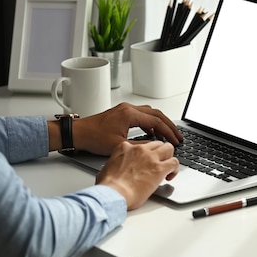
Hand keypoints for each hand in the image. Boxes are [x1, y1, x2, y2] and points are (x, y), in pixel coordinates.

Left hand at [65, 103, 183, 155]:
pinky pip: (142, 115)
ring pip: (150, 113)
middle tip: (178, 136)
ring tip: (168, 135)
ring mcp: (125, 109)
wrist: (78, 133)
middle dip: (169, 126)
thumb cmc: (93, 138)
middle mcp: (129, 108)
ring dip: (160, 123)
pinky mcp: (122, 113)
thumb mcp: (120, 145)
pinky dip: (151, 123)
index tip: (176, 140)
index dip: (168, 132)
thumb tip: (154, 148)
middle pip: (157, 114)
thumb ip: (139, 146)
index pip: (157, 121)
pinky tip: (152, 133)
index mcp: (130, 114)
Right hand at [96, 140, 179, 209]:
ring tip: (167, 168)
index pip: (141, 145)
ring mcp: (150, 157)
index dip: (146, 154)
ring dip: (169, 158)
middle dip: (160, 153)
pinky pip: (174, 162)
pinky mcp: (159, 168)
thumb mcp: (106, 169)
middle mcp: (139, 149)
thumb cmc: (108, 186)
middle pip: (156, 144)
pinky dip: (175, 169)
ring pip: (168, 148)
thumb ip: (114, 166)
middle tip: (159, 164)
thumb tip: (115, 171)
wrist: (113, 194)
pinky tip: (170, 176)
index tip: (146, 162)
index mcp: (125, 148)